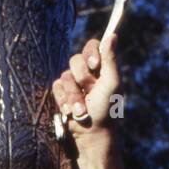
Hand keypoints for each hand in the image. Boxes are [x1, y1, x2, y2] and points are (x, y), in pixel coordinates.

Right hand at [50, 34, 120, 153]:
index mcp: (101, 68)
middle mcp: (87, 73)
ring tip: (81, 110)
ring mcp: (73, 83)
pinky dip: (64, 100)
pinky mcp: (62, 94)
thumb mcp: (112, 83)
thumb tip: (112, 35)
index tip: (94, 65)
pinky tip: (71, 112)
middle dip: (82, 79)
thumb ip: (111, 60)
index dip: (90, 54)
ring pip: (65, 76)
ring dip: (73, 95)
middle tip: (90, 92)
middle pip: (75, 60)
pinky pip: (56, 86)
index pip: (92, 47)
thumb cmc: (106, 110)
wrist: (91, 134)